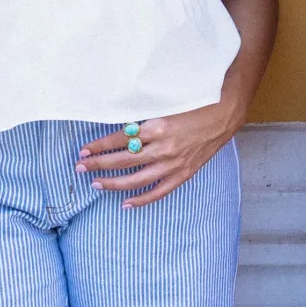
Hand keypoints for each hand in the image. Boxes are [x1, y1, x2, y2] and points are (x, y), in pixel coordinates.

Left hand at [79, 103, 237, 206]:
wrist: (225, 112)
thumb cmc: (196, 102)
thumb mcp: (166, 103)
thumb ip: (144, 115)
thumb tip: (118, 124)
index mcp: (157, 126)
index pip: (119, 139)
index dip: (99, 146)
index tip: (84, 150)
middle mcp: (163, 148)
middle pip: (123, 160)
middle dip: (98, 165)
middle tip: (80, 168)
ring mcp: (173, 163)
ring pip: (137, 179)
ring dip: (113, 183)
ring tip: (95, 185)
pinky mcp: (184, 173)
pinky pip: (159, 191)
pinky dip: (142, 199)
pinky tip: (125, 203)